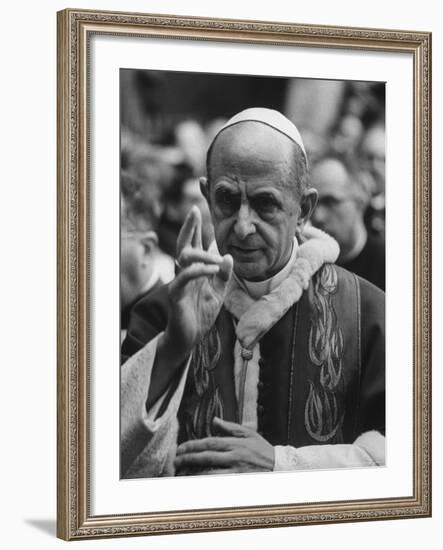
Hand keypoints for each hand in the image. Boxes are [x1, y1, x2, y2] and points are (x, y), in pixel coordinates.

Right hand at [164, 206, 232, 360]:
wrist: (190, 338)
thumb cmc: (201, 313)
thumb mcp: (218, 292)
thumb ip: (224, 275)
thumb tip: (228, 256)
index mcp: (195, 269)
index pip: (195, 243)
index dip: (197, 226)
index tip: (200, 207)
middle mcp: (185, 271)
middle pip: (185, 243)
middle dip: (190, 226)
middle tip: (194, 209)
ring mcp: (179, 281)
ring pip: (183, 256)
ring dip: (201, 253)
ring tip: (217, 258)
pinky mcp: (176, 293)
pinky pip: (185, 277)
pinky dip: (199, 270)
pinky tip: (211, 269)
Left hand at [174, 417, 274, 474]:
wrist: (280, 465)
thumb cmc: (263, 449)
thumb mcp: (248, 433)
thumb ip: (230, 427)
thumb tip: (215, 420)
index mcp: (235, 443)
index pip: (209, 443)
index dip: (193, 445)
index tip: (180, 448)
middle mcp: (234, 456)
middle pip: (206, 457)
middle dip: (188, 458)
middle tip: (175, 461)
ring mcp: (236, 470)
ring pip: (210, 472)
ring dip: (195, 473)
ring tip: (182, 473)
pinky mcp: (239, 481)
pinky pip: (219, 482)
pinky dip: (207, 482)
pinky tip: (197, 482)